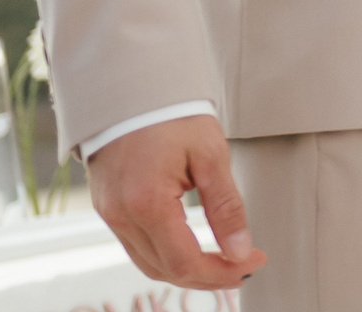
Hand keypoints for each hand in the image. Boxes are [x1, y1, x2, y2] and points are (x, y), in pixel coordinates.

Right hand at [88, 115, 261, 290]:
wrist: (131, 86)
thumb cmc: (171, 113)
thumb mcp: (210, 154)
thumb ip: (226, 207)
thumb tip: (240, 250)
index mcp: (146, 203)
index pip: (185, 262)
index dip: (223, 271)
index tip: (254, 260)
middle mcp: (121, 215)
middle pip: (165, 270)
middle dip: (209, 276)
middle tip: (245, 264)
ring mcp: (109, 214)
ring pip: (149, 264)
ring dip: (187, 270)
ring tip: (224, 261)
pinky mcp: (107, 207)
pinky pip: (137, 246)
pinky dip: (167, 254)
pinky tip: (194, 246)